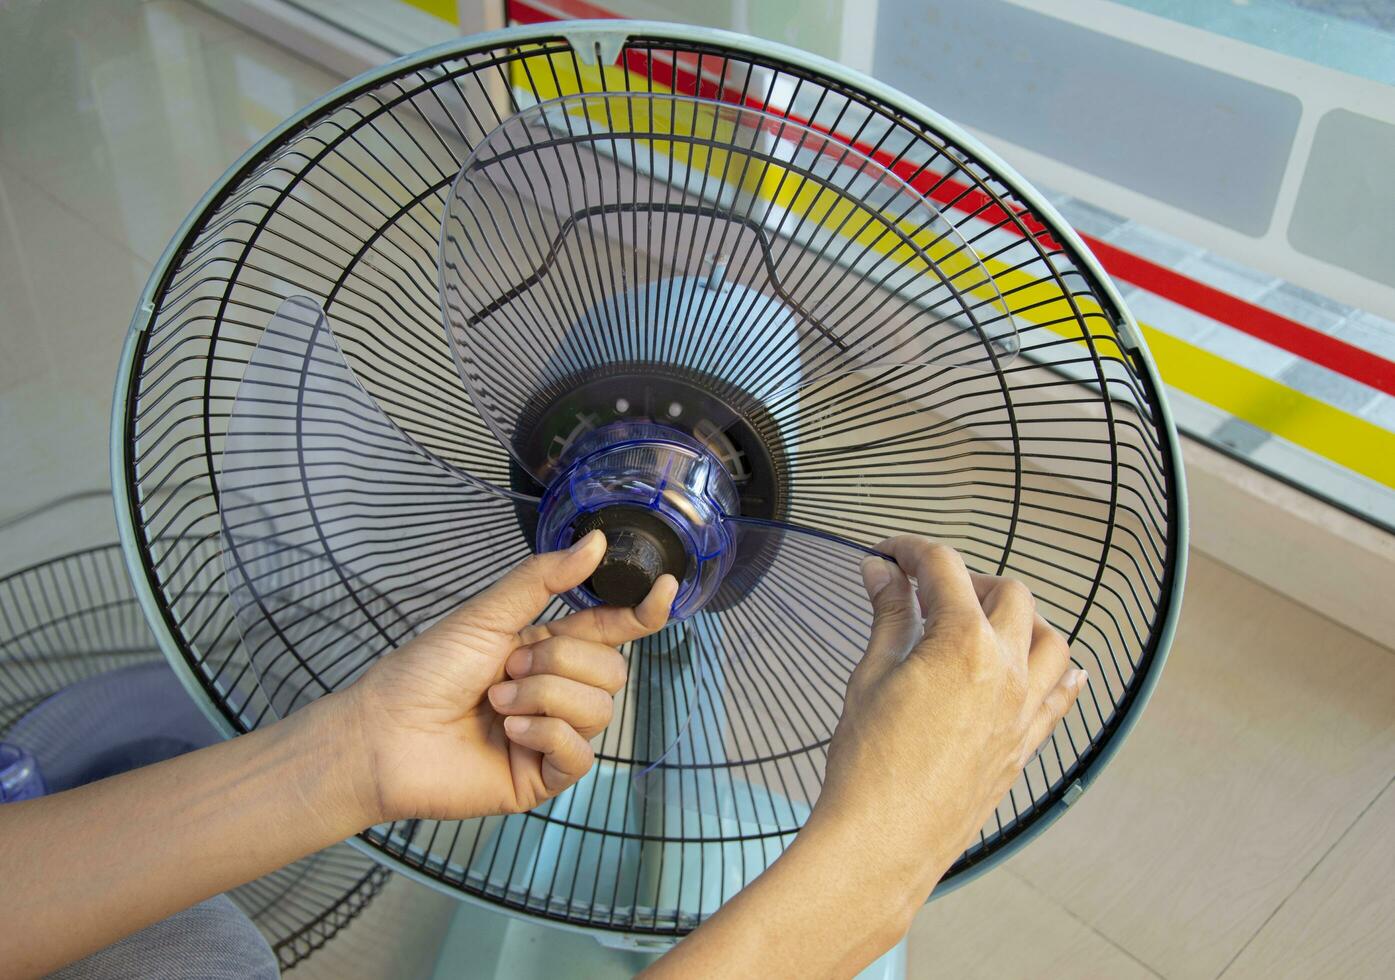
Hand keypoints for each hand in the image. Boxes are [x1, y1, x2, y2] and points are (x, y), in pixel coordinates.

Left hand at [334, 530, 676, 823]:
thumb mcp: (487, 614)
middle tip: (508, 670)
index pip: (611, 630)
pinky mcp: (544, 778)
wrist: (385, 734)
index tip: (665, 589)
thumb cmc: (424, 672)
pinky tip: (508, 732)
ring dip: (544, 698)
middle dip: (560, 663)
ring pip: (599, 710)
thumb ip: (542, 580)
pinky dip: (544, 733)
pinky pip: (580, 752)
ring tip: (497, 703)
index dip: (642, 613)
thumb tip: (595, 544)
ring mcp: (553, 737)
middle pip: (613, 671)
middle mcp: (557, 693)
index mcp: (547, 650)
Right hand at [808, 536, 1085, 925]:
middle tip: (927, 590)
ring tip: (983, 623)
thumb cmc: (869, 765)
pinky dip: (1061, 673)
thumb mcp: (870, 676)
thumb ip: (887, 616)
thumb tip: (880, 573)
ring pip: (1051, 640)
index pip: (944, 568)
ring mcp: (1023, 711)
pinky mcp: (1024, 746)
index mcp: (963, 644)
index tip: (887, 555)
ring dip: (1021, 619)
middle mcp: (1006, 671)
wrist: (884, 841)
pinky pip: (1062, 698)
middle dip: (967, 580)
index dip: (909, 550)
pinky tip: (1056, 667)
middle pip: (1008, 594)